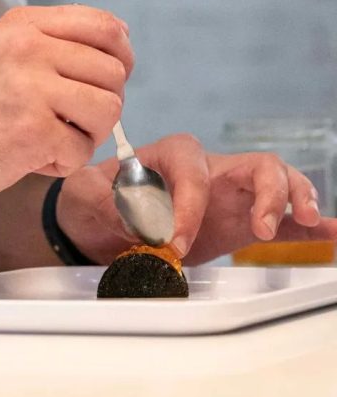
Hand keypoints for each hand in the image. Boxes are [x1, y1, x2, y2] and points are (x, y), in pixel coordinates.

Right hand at [0, 4, 133, 211]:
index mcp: (23, 25)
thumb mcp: (4, 54)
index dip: (121, 56)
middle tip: (68, 122)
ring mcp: (30, 88)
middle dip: (102, 105)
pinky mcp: (32, 131)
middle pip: (114, 72)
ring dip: (88, 135)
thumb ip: (55, 42)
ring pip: (109, 109)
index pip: (105, 26)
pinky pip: (83, 150)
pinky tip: (31, 158)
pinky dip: (63, 164)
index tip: (104, 81)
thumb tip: (121, 42)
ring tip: (52, 140)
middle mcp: (27, 48)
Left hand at [56, 133, 336, 264]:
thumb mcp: (85, 194)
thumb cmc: (94, 197)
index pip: (192, 170)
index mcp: (171, 154)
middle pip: (253, 163)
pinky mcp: (238, 222)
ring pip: (275, 181)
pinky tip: (328, 234)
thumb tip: (136, 220)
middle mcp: (208, 168)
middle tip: (258, 228)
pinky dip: (305, 226)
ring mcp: (229, 194)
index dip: (187, 204)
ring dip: (294, 198)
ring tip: (305, 221)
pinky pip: (278, 220)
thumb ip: (106, 201)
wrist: (97, 220)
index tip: (171, 241)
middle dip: (266, 190)